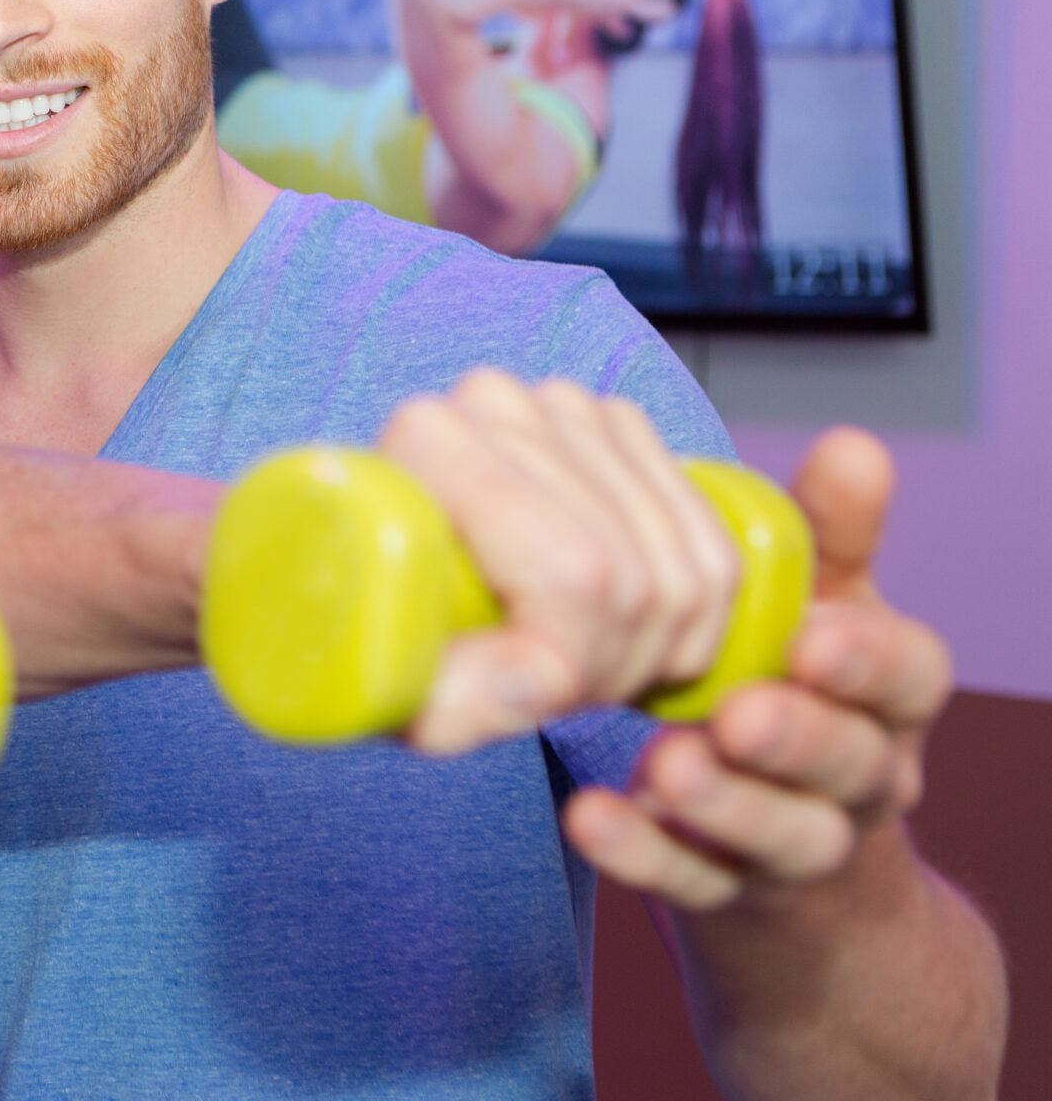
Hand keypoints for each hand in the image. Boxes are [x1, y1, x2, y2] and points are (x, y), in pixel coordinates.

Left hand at [378, 369, 744, 753]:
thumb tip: (541, 679)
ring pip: (679, 561)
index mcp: (428, 440)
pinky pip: (712, 540)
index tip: (542, 690)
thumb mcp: (405, 696)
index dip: (578, 657)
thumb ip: (460, 700)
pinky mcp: (620, 423)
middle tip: (560, 684)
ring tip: (581, 657)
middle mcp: (495, 400)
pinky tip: (632, 627)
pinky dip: (691, 609)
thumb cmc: (394, 640)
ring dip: (651, 641)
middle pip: (626, 569)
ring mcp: (564, 403)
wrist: (389, 581)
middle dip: (611, 656)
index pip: (572, 571)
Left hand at [562, 427, 952, 910]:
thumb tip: (855, 443)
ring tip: (664, 765)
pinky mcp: (726, 893)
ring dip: (727, 802)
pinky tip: (591, 817)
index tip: (813, 635)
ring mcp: (795, 845)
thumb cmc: (789, 688)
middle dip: (800, 736)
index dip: (870, 660)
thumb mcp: (820, 609)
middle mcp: (859, 775)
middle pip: (852, 763)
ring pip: (785, 835)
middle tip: (737, 712)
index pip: (910, 678)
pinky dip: (646, 855)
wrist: (785, 850)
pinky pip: (695, 884)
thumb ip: (831, 535)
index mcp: (885, 697)